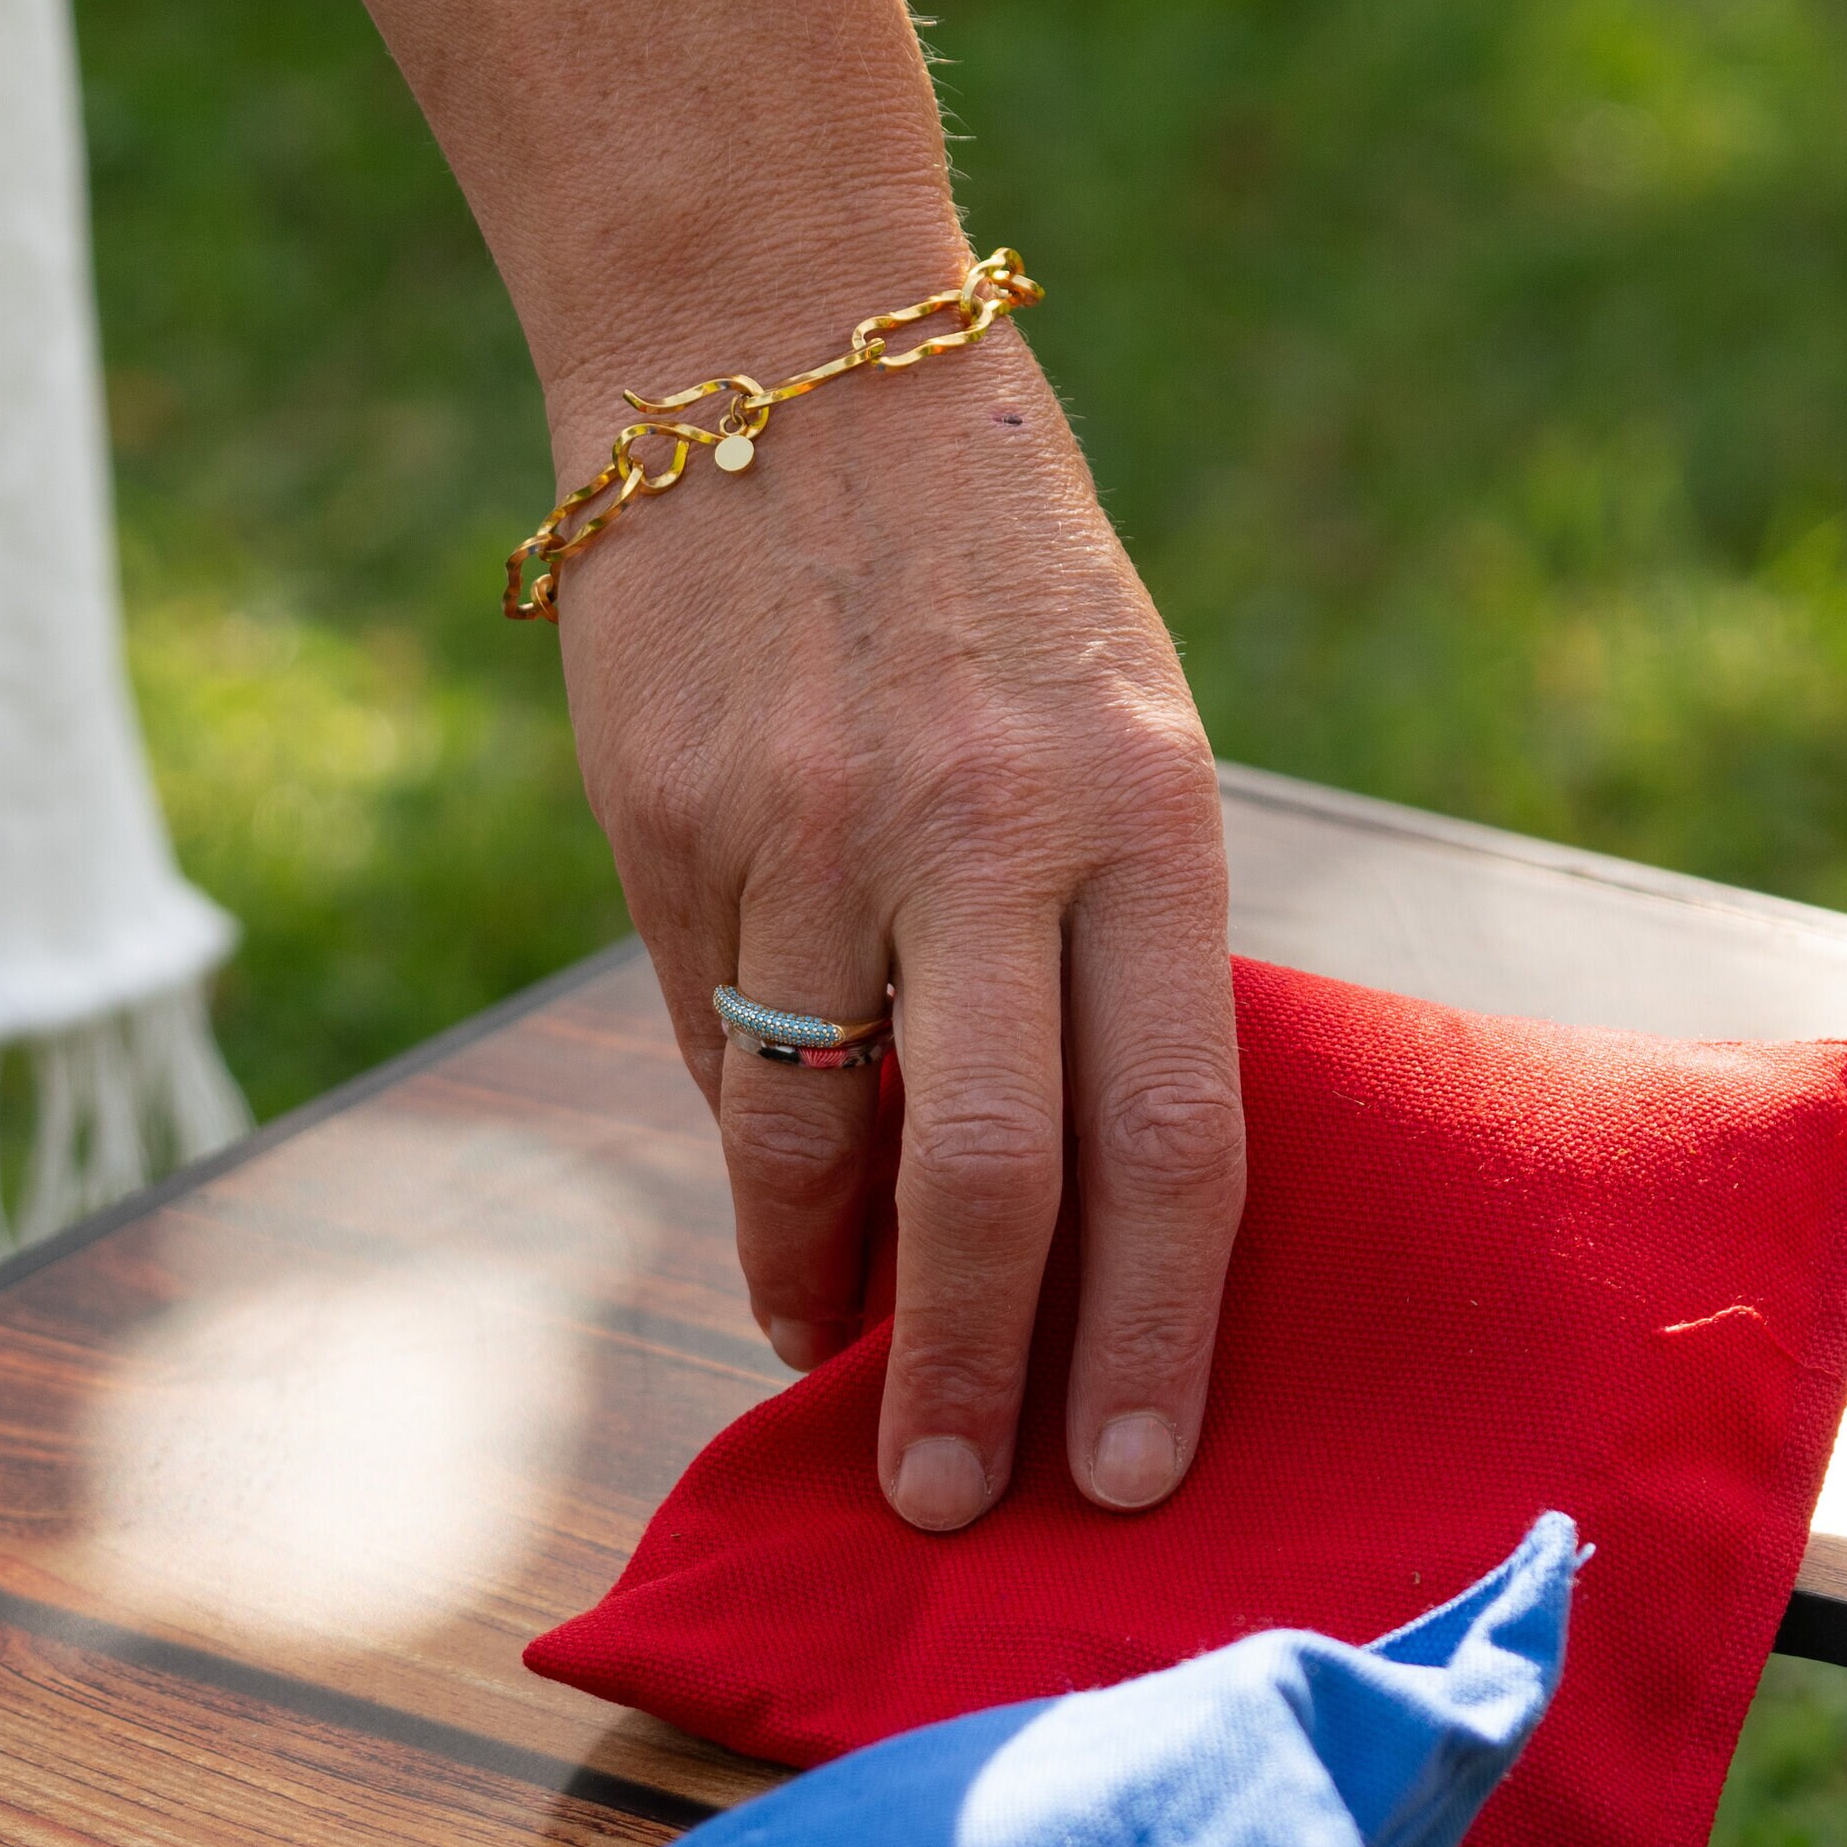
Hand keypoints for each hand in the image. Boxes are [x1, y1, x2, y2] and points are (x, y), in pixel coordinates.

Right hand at [554, 311, 1243, 1529]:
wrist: (774, 345)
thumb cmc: (986, 572)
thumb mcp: (1111, 726)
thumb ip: (1097, 943)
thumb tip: (1048, 1200)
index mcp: (1145, 812)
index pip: (1177, 1128)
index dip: (1153, 1324)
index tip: (1132, 1468)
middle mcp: (987, 830)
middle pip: (997, 1173)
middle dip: (978, 1369)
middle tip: (958, 1501)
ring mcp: (812, 829)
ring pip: (812, 1131)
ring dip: (822, 1282)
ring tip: (835, 1365)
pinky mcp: (670, 821)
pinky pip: (713, 1037)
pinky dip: (747, 1148)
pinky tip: (772, 1209)